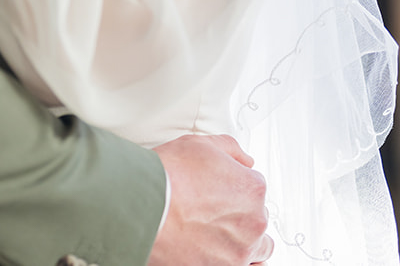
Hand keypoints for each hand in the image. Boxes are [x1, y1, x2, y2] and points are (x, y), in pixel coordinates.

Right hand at [148, 134, 269, 265]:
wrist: (142, 207)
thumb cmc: (166, 178)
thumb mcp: (199, 144)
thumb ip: (230, 149)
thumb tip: (244, 160)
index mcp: (252, 189)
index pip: (255, 189)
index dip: (234, 188)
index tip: (219, 191)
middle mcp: (253, 222)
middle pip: (257, 220)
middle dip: (239, 215)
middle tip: (212, 211)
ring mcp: (240, 250)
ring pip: (256, 250)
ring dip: (242, 242)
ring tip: (218, 237)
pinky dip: (229, 261)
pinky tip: (218, 254)